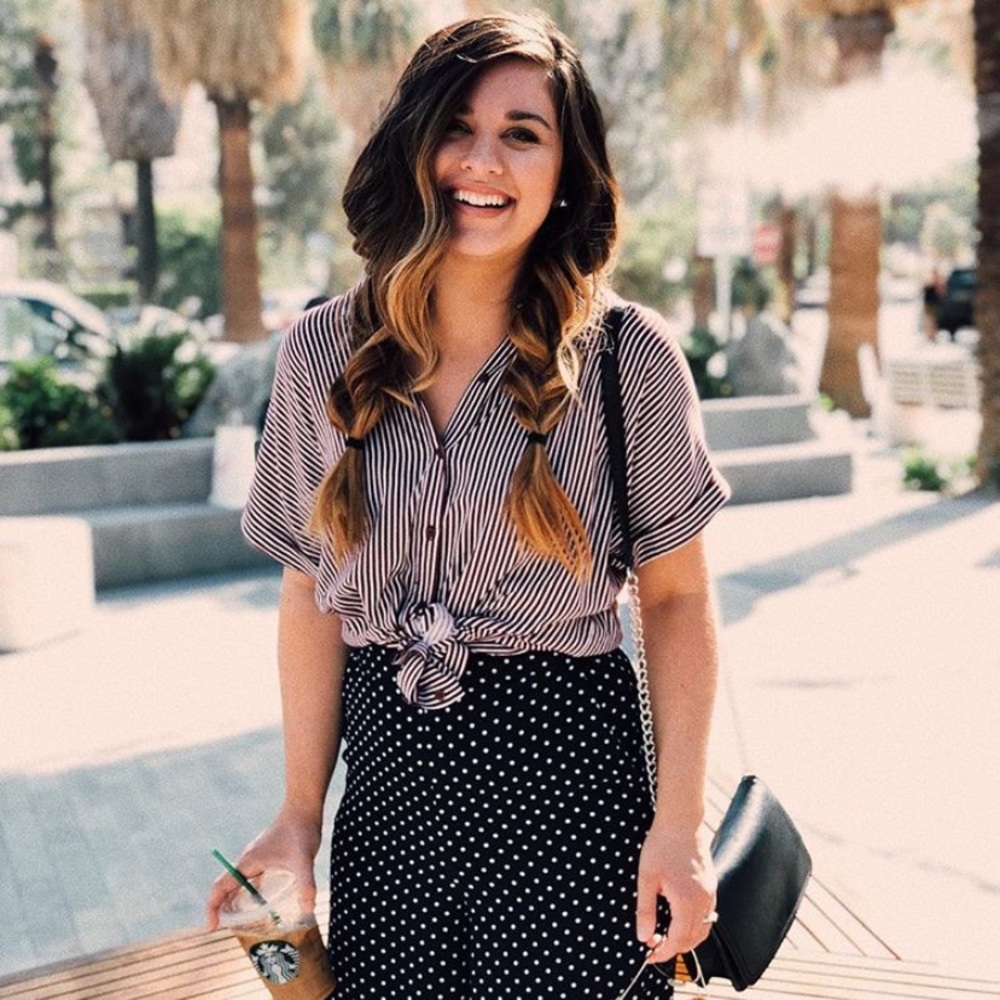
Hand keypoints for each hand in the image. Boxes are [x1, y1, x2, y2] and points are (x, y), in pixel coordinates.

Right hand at [205, 805, 321, 929]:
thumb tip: (308, 909)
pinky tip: (262, 901)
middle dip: (221, 909)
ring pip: (236, 882)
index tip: (212, 928)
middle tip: (225, 930)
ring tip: (239, 921)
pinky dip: (248, 892)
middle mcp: (247, 861)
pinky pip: (250, 877)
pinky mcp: (266, 855)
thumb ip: (306, 884)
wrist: (304, 808)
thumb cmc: (301, 831)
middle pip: (224, 888)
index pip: (219, 888)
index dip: (212, 909)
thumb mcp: (304, 860)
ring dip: (233, 900)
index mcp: (247, 863)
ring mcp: (256, 857)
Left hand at [635, 821, 716, 963]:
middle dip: (675, 947)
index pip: (678, 940)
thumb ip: (645, 910)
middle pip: (694, 939)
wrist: (681, 820)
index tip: (650, 956)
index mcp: (687, 901)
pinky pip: (708, 915)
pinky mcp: (712, 885)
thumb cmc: (662, 845)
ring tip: (665, 934)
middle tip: (655, 945)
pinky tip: (679, 917)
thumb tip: (643, 936)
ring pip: (704, 928)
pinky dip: (695, 924)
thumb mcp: (646, 878)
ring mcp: (710, 893)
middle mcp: (704, 901)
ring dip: (686, 938)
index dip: (664, 952)